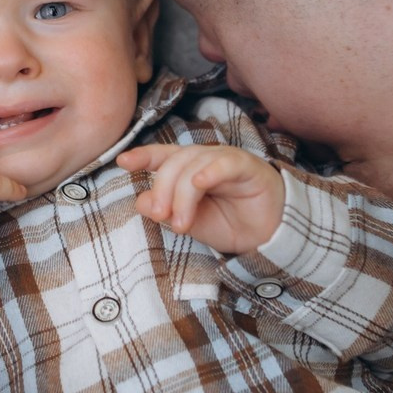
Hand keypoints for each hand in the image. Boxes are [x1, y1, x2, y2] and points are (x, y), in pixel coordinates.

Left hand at [118, 143, 285, 254]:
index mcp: (188, 169)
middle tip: (161, 217)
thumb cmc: (230, 224)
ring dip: (183, 195)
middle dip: (163, 189)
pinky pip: (226, 163)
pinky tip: (201, 183)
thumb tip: (142, 202)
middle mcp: (205, 160)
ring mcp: (226, 160)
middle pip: (175, 162)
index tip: (123, 162)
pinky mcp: (248, 167)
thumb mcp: (192, 223)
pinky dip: (210, 171)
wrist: (269, 236)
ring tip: (182, 223)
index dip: (143, 157)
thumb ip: (168, 212)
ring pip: (195, 165)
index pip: (162, 157)